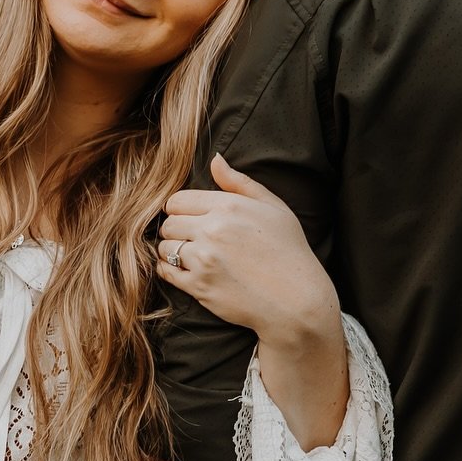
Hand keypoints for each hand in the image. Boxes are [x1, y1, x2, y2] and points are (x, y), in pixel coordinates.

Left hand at [158, 153, 336, 343]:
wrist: (297, 300)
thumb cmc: (289, 251)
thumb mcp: (274, 208)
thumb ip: (240, 182)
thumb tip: (215, 160)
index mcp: (229, 206)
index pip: (178, 200)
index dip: (181, 209)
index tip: (192, 219)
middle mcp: (212, 230)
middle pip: (169, 223)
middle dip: (176, 230)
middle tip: (193, 239)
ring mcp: (203, 259)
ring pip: (165, 247)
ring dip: (173, 251)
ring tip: (192, 256)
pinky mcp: (198, 286)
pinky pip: (166, 272)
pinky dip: (171, 271)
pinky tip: (188, 271)